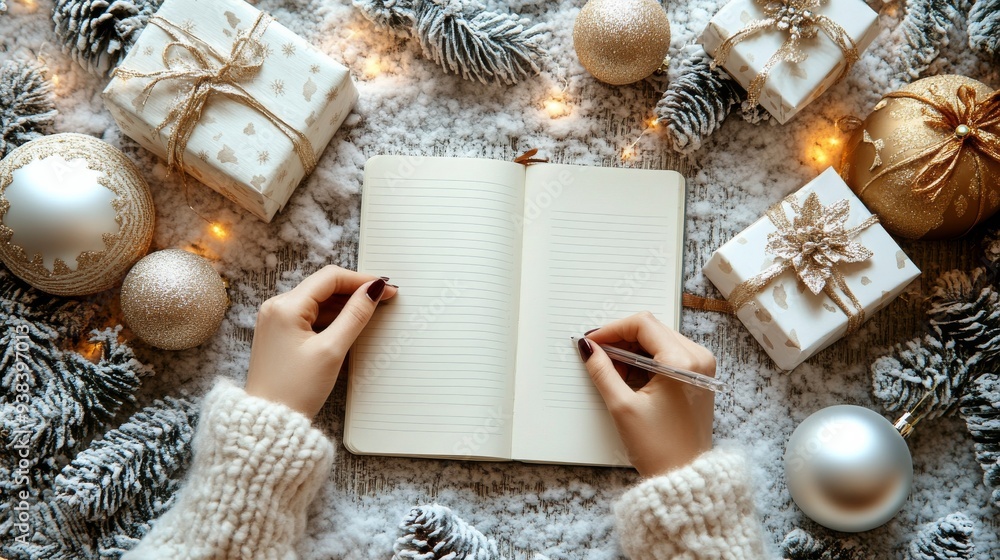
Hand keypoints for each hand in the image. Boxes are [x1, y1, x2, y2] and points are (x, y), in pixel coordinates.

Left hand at [244, 265, 397, 418]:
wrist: (269, 419)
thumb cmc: (295, 390)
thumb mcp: (331, 350)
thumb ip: (355, 316)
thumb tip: (373, 290)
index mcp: (285, 306)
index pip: (330, 278)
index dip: (361, 280)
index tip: (385, 288)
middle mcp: (276, 307)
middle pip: (323, 286)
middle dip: (354, 290)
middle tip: (384, 297)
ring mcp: (275, 319)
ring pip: (317, 300)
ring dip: (344, 303)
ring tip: (371, 310)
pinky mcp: (279, 332)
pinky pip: (309, 315)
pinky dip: (331, 316)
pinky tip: (349, 323)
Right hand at [578, 312, 715, 476]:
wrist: (684, 475)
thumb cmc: (659, 448)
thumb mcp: (622, 407)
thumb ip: (602, 371)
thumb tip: (588, 348)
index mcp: (682, 362)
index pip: (643, 324)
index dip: (612, 329)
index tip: (592, 341)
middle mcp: (698, 358)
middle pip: (652, 329)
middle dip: (622, 339)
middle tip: (598, 356)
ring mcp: (702, 366)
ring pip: (659, 339)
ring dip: (633, 349)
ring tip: (613, 370)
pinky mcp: (699, 376)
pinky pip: (669, 353)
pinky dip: (646, 358)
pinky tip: (630, 375)